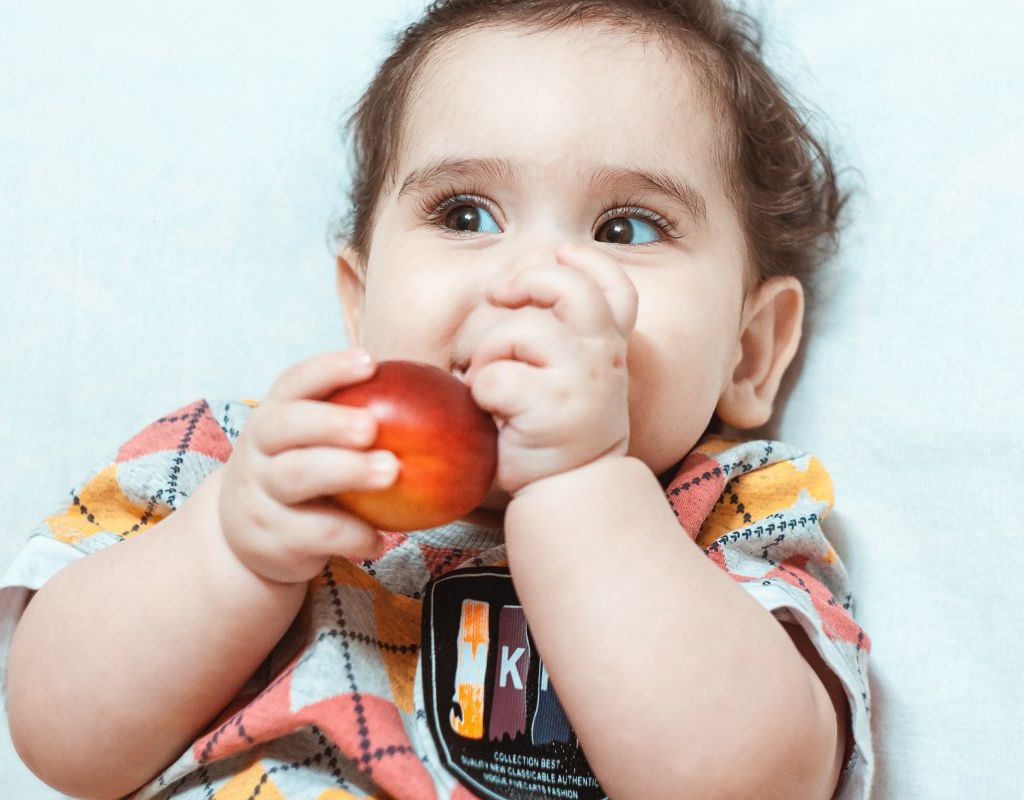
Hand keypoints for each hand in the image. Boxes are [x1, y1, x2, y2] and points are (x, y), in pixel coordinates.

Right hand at [217, 350, 399, 583]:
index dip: (329, 369)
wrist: (247, 540)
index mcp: (273, 417)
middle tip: (372, 427)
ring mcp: (258, 495)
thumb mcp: (311, 446)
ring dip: (345, 471)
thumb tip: (439, 398)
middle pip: (285, 426)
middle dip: (330, 422)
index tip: (370, 362)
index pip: (294, 382)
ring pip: (295, 477)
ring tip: (391, 471)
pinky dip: (351, 534)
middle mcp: (257, 450)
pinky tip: (378, 539)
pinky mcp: (270, 538)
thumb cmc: (304, 478)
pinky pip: (312, 533)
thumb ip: (354, 423)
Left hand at [464, 242, 637, 494]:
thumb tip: (511, 285)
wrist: (569, 492)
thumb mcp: (573, 379)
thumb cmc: (557, 431)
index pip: (617, 289)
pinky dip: (479, 394)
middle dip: (526, 281)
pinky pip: (493, 378)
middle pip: (567, 287)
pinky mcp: (550, 406)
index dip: (589, 261)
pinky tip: (490, 414)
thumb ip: (562, 336)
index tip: (562, 251)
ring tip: (488, 385)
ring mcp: (580, 380)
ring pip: (516, 331)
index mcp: (609, 347)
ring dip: (487, 355)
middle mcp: (603, 356)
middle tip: (501, 297)